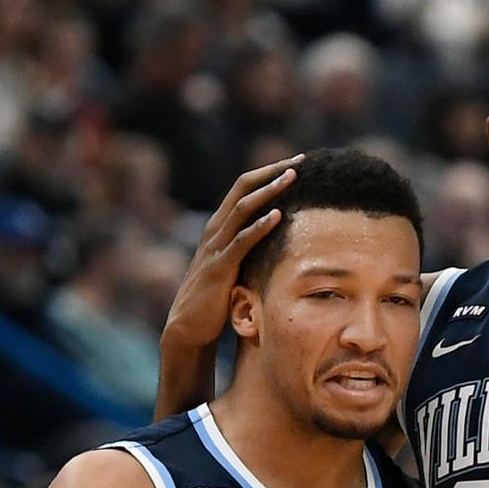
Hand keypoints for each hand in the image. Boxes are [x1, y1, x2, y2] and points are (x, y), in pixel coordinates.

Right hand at [163, 156, 303, 350]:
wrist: (189, 326)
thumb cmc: (214, 298)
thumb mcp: (233, 267)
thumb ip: (246, 251)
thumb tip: (273, 244)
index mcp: (219, 228)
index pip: (242, 189)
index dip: (267, 173)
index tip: (294, 164)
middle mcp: (215, 230)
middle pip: (243, 188)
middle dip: (271, 172)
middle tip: (299, 161)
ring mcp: (215, 247)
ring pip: (242, 208)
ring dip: (268, 191)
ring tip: (292, 178)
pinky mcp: (219, 268)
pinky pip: (241, 242)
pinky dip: (259, 227)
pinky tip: (278, 216)